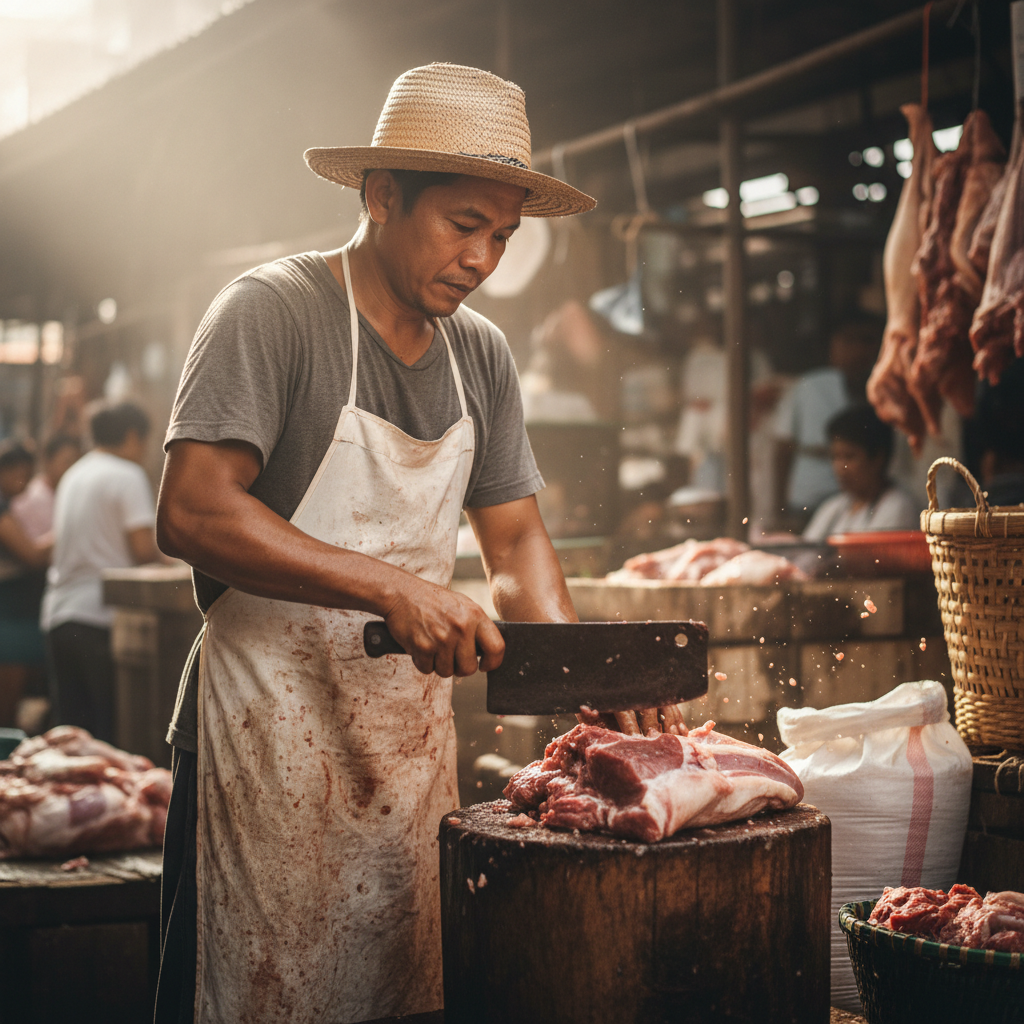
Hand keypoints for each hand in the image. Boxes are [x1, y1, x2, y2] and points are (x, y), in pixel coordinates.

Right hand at [383, 578, 503, 678]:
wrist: (401, 593)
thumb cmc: (432, 600)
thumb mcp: (462, 604)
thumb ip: (476, 625)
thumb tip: (489, 651)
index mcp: (475, 615)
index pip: (496, 647)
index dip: (493, 662)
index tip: (485, 666)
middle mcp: (461, 627)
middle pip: (469, 668)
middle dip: (459, 667)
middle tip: (451, 657)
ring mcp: (442, 638)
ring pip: (447, 672)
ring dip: (439, 664)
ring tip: (433, 647)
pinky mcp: (423, 647)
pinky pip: (427, 669)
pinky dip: (422, 662)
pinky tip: (420, 646)